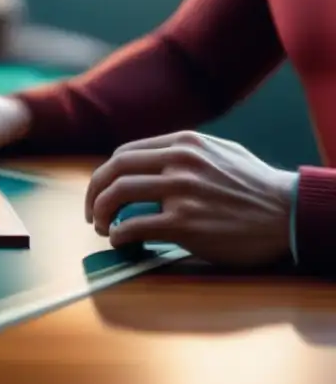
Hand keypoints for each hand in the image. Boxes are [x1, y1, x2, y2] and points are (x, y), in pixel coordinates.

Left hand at [85, 130, 296, 267]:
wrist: (290, 213)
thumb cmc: (255, 187)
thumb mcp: (219, 152)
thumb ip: (184, 152)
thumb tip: (148, 162)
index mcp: (184, 143)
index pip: (124, 153)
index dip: (104, 175)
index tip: (101, 192)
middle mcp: (179, 161)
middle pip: (114, 170)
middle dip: (94, 192)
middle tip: (92, 213)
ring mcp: (181, 191)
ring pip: (118, 195)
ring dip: (101, 214)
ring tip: (103, 228)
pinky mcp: (185, 222)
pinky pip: (134, 226)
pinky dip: (119, 235)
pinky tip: (122, 241)